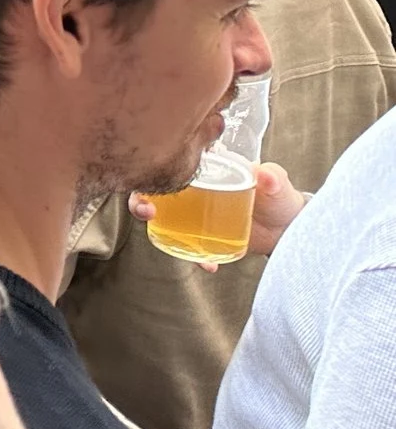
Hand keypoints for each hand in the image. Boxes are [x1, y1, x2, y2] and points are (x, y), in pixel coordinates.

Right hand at [128, 162, 306, 270]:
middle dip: (141, 200)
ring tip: (166, 243)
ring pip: (163, 217)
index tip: (149, 176)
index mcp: (206, 168)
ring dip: (156, 229)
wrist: (288, 230)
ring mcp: (195, 214)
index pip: (172, 162)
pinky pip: (186, 245)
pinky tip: (208, 265)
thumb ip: (273, 177)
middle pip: (155, 190)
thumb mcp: (278, 185)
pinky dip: (191, 256)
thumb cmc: (281, 198)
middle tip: (146, 212)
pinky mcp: (202, 236)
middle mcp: (193, 189)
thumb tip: (264, 174)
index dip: (153, 166)